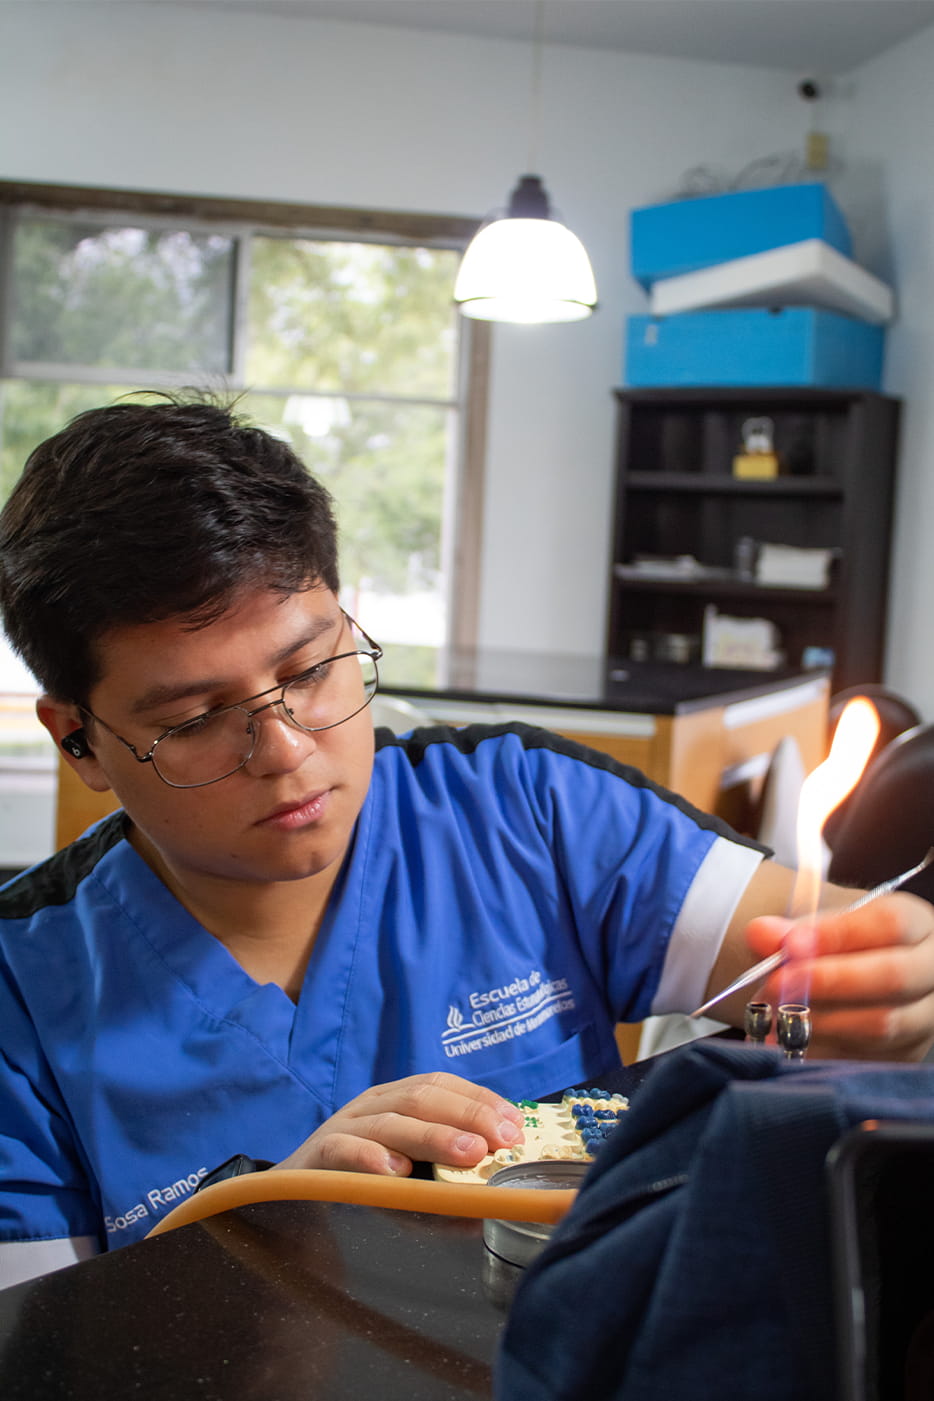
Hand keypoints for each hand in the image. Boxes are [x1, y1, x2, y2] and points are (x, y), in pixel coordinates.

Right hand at [273, 1071, 526, 1176]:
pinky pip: (342, 1150)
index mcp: (393, 1102)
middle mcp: (369, 1107)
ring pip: (390, 1121)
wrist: (284, 1207)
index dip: (479, 1099)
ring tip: (468, 1153)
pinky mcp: (314, 1159)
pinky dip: (370, 1158)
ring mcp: (340, 1129)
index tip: (515, 1123)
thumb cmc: (358, 1189)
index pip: (440, 1084)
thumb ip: (441, 1171)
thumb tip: (496, 1186)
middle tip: (501, 1140)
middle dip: (467, 1115)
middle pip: (421, 1097)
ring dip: (433, 1136)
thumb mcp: (405, 1173)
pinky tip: (396, 1173)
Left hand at [745, 891, 933, 1060]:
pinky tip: (785, 1038)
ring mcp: (925, 1017)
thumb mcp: (819, 926)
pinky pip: (864, 1057)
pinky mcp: (906, 1054)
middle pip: (892, 977)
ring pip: (881, 1025)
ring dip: (819, 1020)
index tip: (790, 945)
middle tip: (776, 984)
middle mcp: (932, 971)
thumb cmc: (836, 945)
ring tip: (774, 1012)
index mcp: (917, 924)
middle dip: (827, 982)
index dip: (837, 935)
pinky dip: (818, 1049)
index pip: (890, 924)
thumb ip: (790, 930)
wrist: (849, 974)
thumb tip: (762, 934)